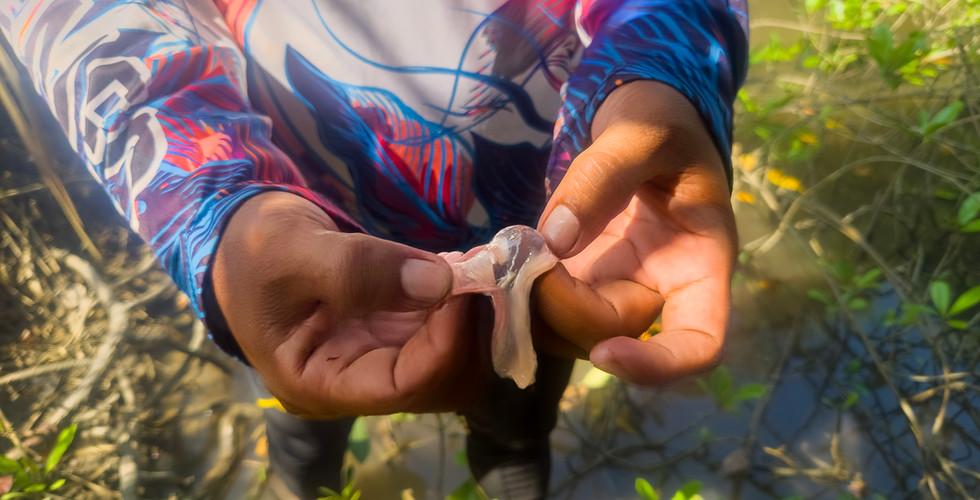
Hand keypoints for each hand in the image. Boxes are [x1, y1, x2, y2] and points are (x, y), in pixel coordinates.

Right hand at [211, 192, 481, 417]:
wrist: (240, 239)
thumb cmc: (253, 251)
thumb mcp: (292, 251)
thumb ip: (356, 270)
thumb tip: (437, 283)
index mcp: (316, 384)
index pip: (401, 387)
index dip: (444, 345)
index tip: (463, 291)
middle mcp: (352, 381)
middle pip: (433, 382)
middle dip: (464, 332)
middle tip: (480, 272)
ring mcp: (374, 356)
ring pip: (445, 359)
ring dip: (467, 316)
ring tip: (475, 264)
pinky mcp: (388, 331)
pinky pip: (437, 330)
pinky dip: (456, 301)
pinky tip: (462, 266)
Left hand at [534, 80, 736, 385]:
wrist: (640, 114)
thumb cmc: (661, 119)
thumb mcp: (642, 132)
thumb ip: (604, 176)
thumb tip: (556, 238)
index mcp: (700, 262)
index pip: (699, 343)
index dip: (658, 366)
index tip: (605, 355)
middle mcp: (661, 286)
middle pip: (616, 334)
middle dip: (566, 309)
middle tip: (528, 257)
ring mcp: (617, 284)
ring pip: (573, 329)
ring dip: (535, 305)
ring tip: (509, 255)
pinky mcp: (580, 275)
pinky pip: (549, 304)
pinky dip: (520, 291)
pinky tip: (501, 257)